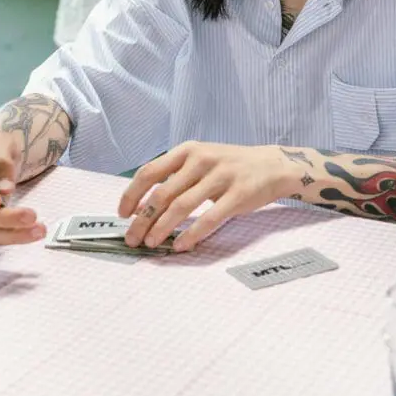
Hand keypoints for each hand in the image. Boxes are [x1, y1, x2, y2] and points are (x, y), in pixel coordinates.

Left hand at [118, 141, 292, 251]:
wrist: (273, 166)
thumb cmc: (230, 167)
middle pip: (162, 193)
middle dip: (142, 220)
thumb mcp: (201, 160)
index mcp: (188, 150)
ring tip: (152, 244)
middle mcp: (201, 160)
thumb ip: (176, 177)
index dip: (131, 195)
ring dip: (162, 229)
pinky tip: (181, 245)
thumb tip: (143, 206)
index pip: (149, 172)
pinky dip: (191, 234)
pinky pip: (209, 218)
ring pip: (181, 207)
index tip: (123, 214)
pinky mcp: (238, 194)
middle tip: (133, 238)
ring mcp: (220, 176)